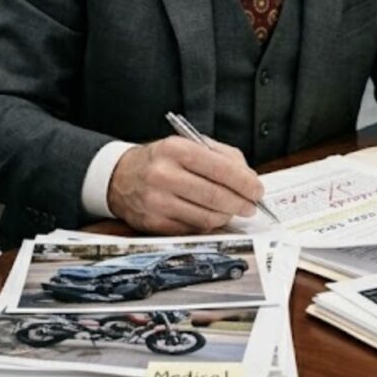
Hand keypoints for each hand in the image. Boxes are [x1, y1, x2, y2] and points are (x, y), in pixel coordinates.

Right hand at [108, 137, 262, 234]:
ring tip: (230, 210)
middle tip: (250, 206)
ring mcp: (157, 201)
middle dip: (241, 203)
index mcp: (175, 149)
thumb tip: (248, 180)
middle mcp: (163, 175)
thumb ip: (221, 156)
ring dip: (225, 216)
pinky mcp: (154, 223)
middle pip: (215, 196)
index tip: (257, 190)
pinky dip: (207, 225)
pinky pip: (192, 230)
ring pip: (206, 217)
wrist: (119, 177)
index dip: (245, 182)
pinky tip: (210, 217)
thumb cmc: (161, 160)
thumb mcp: (187, 146)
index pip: (220, 168)